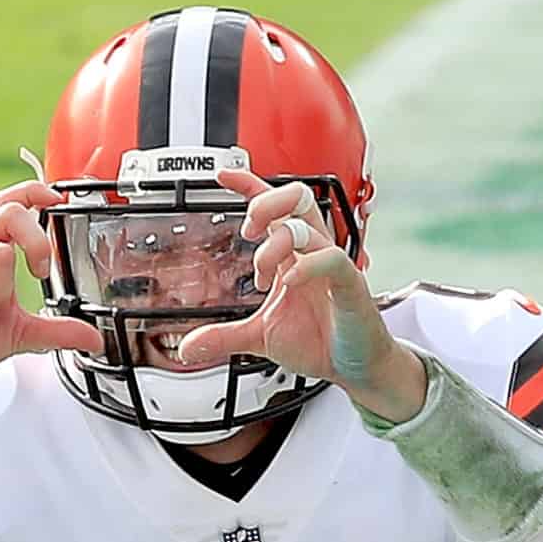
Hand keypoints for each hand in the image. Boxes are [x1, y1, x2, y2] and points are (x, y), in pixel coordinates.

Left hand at [177, 169, 426, 420]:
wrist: (355, 366)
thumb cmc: (319, 341)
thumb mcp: (260, 338)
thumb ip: (224, 337)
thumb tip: (187, 348)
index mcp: (293, 255)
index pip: (274, 209)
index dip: (250, 185)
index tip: (222, 175)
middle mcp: (313, 252)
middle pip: (297, 199)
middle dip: (267, 202)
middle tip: (248, 228)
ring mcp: (333, 265)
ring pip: (307, 227)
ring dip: (276, 245)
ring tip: (262, 276)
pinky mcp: (351, 284)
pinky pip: (332, 259)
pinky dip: (307, 266)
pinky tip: (289, 282)